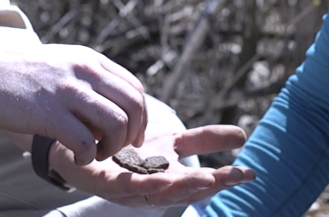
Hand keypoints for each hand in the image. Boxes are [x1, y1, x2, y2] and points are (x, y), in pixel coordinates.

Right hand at [0, 41, 148, 164]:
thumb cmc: (15, 73)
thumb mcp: (59, 62)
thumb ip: (85, 77)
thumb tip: (108, 104)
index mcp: (89, 60)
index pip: (134, 88)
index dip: (141, 116)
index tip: (134, 135)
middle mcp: (84, 71)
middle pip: (133, 106)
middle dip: (132, 134)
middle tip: (119, 149)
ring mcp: (67, 91)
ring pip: (116, 124)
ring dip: (112, 147)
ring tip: (96, 153)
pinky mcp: (48, 113)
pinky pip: (85, 142)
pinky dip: (87, 156)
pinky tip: (77, 157)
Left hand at [48, 124, 255, 207]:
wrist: (76, 146)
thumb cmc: (126, 149)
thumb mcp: (170, 141)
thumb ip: (204, 141)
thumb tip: (243, 136)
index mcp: (172, 170)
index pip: (202, 168)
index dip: (226, 169)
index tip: (252, 167)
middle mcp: (155, 181)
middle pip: (188, 185)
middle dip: (214, 183)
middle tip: (240, 176)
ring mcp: (133, 185)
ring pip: (164, 191)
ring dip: (187, 186)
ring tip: (211, 179)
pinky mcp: (109, 183)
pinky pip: (131, 186)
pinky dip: (149, 186)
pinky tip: (164, 180)